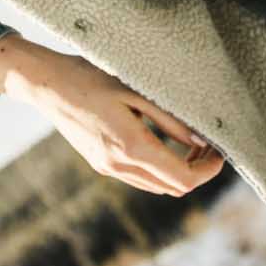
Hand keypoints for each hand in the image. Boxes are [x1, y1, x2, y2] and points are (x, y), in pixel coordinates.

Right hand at [0, 35, 223, 196]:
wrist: (45, 83)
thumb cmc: (90, 77)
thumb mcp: (136, 91)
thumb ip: (170, 119)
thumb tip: (200, 141)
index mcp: (130, 147)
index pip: (182, 179)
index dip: (208, 170)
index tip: (219, 152)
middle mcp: (118, 165)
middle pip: (173, 188)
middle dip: (197, 171)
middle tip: (208, 145)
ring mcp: (107, 168)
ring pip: (157, 186)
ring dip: (178, 172)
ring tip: (191, 143)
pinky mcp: (100, 164)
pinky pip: (139, 178)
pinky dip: (159, 168)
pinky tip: (164, 143)